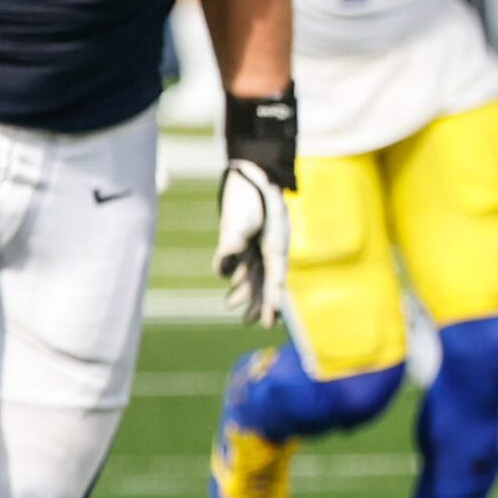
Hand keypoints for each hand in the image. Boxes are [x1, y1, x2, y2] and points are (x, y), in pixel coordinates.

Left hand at [212, 160, 289, 325]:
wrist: (250, 172)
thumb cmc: (251, 196)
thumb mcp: (240, 221)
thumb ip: (231, 247)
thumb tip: (222, 274)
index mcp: (276, 247)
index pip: (275, 281)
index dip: (272, 303)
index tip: (271, 322)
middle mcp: (268, 249)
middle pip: (265, 282)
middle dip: (259, 304)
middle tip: (251, 324)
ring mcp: (257, 244)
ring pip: (254, 275)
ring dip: (245, 292)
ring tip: (231, 307)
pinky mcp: (244, 238)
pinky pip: (244, 262)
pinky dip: (239, 274)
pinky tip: (232, 282)